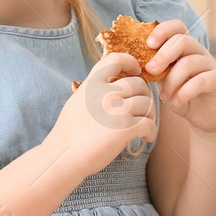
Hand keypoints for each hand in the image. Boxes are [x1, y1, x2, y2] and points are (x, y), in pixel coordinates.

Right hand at [44, 53, 156, 175]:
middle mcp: (106, 93)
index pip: (115, 59)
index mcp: (93, 84)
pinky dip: (151, 132)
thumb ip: (95, 90)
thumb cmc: (69, 133)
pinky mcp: (125, 128)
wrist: (64, 156)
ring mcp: (117, 110)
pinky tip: (146, 137)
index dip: (131, 61)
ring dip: (150, 115)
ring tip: (145, 125)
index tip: (137, 70)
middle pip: (139, 84)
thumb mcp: (78, 101)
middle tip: (143, 108)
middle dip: (145, 95)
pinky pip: (149, 124)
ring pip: (147, 104)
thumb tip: (112, 84)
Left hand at [142, 20, 215, 133]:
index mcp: (184, 48)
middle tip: (150, 71)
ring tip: (164, 97)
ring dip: (172, 81)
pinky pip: (201, 81)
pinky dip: (184, 93)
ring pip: (189, 63)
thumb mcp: (164, 81)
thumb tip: (133, 62)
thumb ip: (155, 70)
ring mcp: (210, 65)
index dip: (162, 30)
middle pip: (182, 40)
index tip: (148, 44)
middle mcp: (199, 52)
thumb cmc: (182, 96)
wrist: (207, 117)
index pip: (177, 26)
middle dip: (163, 55)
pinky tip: (176, 103)